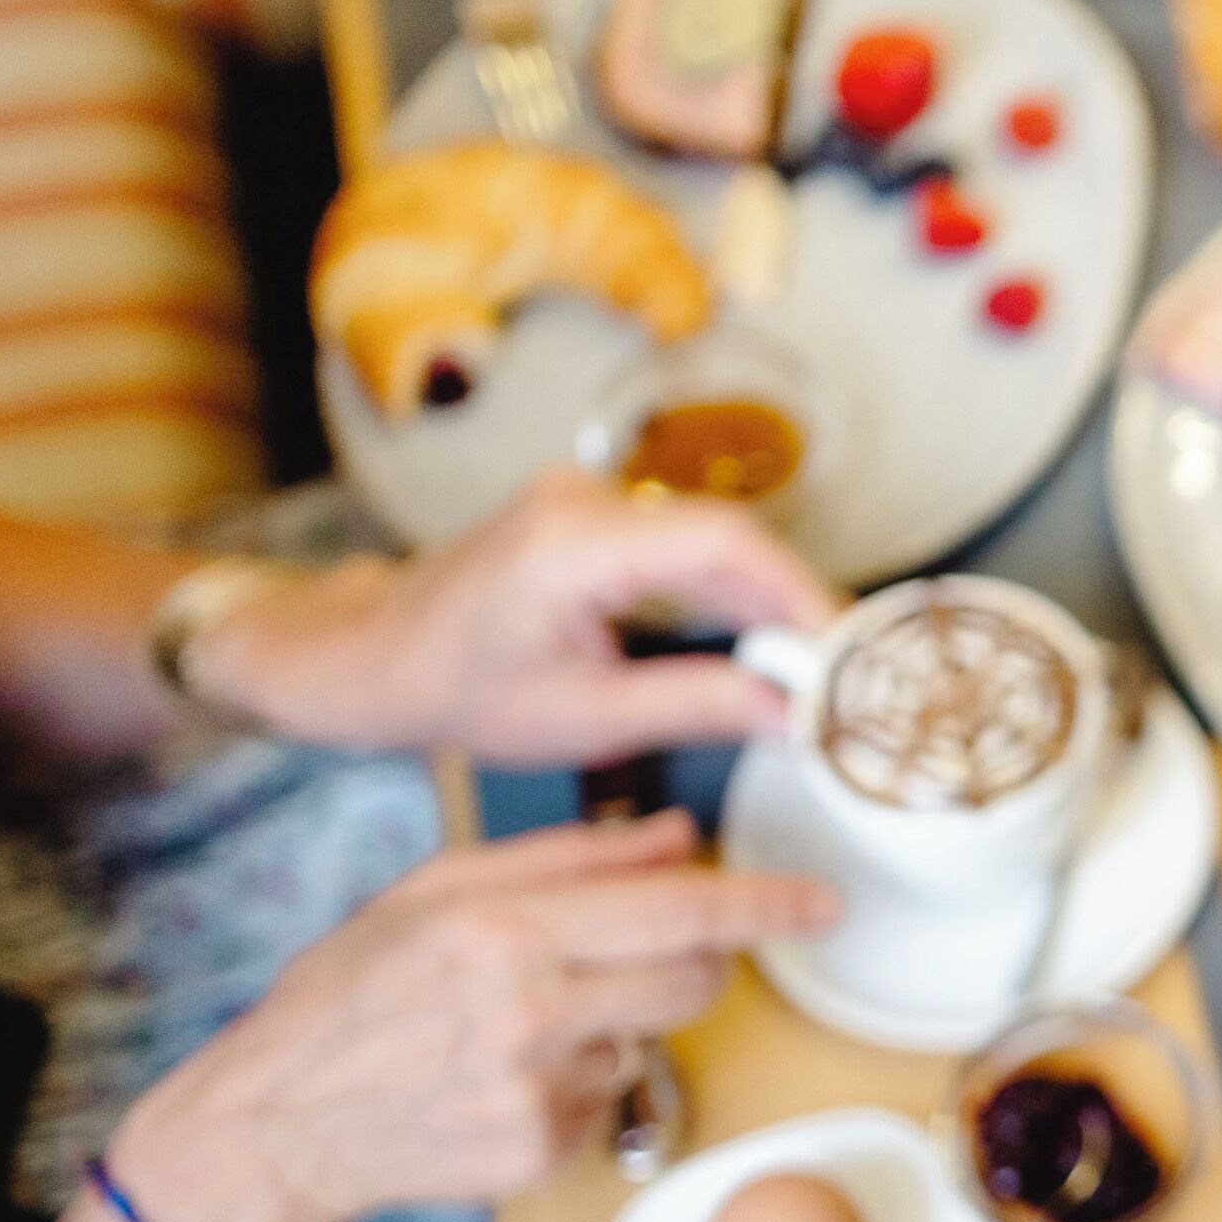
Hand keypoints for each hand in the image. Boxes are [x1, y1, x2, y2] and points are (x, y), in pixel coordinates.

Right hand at [104, 814, 837, 1221]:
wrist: (277, 1122)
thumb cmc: (350, 994)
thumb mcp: (436, 892)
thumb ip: (565, 860)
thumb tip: (673, 836)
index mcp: (505, 931)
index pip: (678, 912)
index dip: (764, 908)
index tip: (823, 904)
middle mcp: (532, 1012)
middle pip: (694, 980)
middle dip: (690, 960)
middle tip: (630, 957)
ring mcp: (542, 1091)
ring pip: (649, 1039)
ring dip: (615, 1025)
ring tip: (518, 1026)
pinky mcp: (545, 1151)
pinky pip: (608, 1099)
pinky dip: (578, 1083)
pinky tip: (502, 1078)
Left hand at [192, 470, 837, 763]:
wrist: (370, 655)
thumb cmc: (454, 691)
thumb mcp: (583, 721)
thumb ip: (698, 708)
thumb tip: (794, 716)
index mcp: (574, 543)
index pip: (723, 544)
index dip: (801, 594)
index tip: (846, 654)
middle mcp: (583, 500)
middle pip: (729, 537)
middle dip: (797, 604)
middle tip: (852, 672)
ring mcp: (586, 499)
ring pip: (713, 540)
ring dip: (770, 599)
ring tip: (819, 666)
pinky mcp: (592, 516)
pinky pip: (684, 544)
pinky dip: (731, 591)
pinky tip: (766, 640)